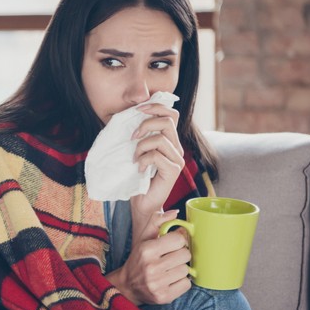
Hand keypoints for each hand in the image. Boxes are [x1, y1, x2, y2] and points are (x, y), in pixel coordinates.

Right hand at [106, 210, 190, 304]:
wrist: (127, 286)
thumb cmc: (139, 259)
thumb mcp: (143, 239)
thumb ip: (157, 222)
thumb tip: (175, 212)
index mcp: (146, 250)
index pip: (179, 239)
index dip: (178, 240)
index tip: (173, 243)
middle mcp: (151, 267)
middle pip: (185, 255)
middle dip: (181, 254)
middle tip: (172, 257)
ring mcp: (157, 284)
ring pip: (186, 270)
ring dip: (181, 268)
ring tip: (170, 269)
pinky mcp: (164, 297)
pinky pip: (186, 284)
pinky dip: (182, 282)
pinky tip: (172, 279)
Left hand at [129, 103, 184, 230]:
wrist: (142, 203)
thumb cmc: (137, 178)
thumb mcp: (137, 151)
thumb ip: (140, 135)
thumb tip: (132, 114)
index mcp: (170, 141)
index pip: (171, 114)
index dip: (156, 106)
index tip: (138, 109)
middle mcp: (177, 148)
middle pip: (167, 121)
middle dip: (146, 124)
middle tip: (132, 137)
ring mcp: (177, 159)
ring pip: (160, 138)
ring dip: (141, 145)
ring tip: (135, 157)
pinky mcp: (173, 170)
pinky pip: (155, 155)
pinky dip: (142, 159)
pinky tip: (138, 168)